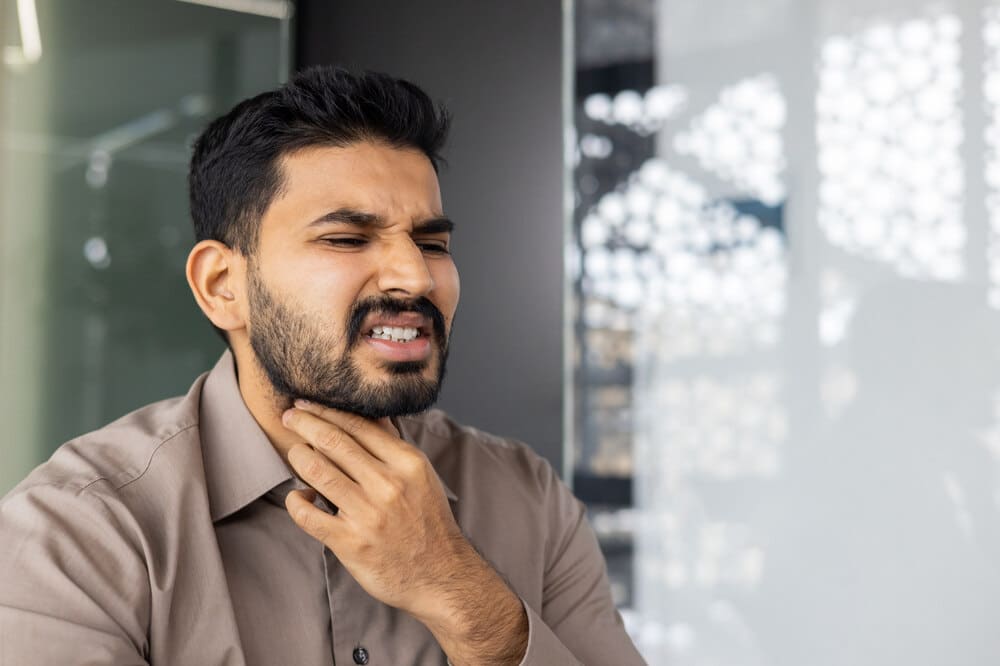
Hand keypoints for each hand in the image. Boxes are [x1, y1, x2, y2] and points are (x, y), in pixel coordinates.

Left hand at [281, 401, 526, 664]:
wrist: (442, 575)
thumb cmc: (428, 521)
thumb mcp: (421, 475)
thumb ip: (393, 445)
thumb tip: (372, 411)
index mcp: (407, 463)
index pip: (358, 425)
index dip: (325, 410)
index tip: (305, 404)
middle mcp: (387, 485)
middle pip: (333, 442)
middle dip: (305, 424)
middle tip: (288, 417)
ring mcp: (367, 515)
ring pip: (317, 471)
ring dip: (298, 456)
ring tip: (293, 453)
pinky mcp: (350, 543)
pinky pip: (308, 515)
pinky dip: (296, 501)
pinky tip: (298, 497)